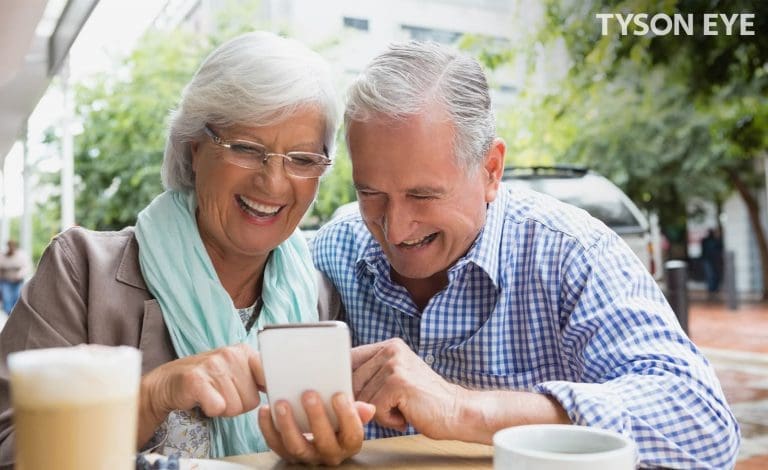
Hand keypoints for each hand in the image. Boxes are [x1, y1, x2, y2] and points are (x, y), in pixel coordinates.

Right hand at [138, 343, 264, 445]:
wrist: (170, 380)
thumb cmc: (210, 378)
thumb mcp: (237, 370)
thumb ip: (259, 376)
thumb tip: (283, 388)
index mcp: (244, 351)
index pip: (269, 375)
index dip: (266, 391)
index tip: (259, 393)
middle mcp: (230, 354)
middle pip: (252, 400)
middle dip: (238, 404)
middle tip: (223, 394)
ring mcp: (213, 365)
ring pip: (235, 407)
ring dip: (224, 408)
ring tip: (213, 395)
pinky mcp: (196, 380)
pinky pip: (218, 407)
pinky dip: (212, 410)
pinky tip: (204, 400)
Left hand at [258, 391, 374, 464]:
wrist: (320, 431)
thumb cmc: (337, 418)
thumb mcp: (350, 414)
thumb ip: (356, 410)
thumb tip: (368, 409)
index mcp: (349, 442)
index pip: (352, 434)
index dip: (347, 416)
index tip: (339, 395)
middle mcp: (329, 454)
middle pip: (324, 441)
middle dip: (316, 417)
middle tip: (309, 394)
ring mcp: (307, 456)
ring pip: (296, 447)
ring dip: (288, 424)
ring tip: (282, 403)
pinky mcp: (287, 453)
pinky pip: (276, 444)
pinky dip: (268, 427)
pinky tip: (265, 410)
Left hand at [351, 338, 465, 438]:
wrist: (456, 411)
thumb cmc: (423, 400)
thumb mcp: (395, 380)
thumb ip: (370, 377)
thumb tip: (337, 388)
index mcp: (390, 346)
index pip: (351, 359)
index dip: (347, 380)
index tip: (355, 394)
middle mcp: (391, 350)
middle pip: (353, 381)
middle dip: (366, 401)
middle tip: (390, 405)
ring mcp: (395, 365)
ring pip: (363, 397)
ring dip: (379, 412)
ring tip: (401, 408)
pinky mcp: (398, 383)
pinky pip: (374, 409)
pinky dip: (388, 420)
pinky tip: (405, 414)